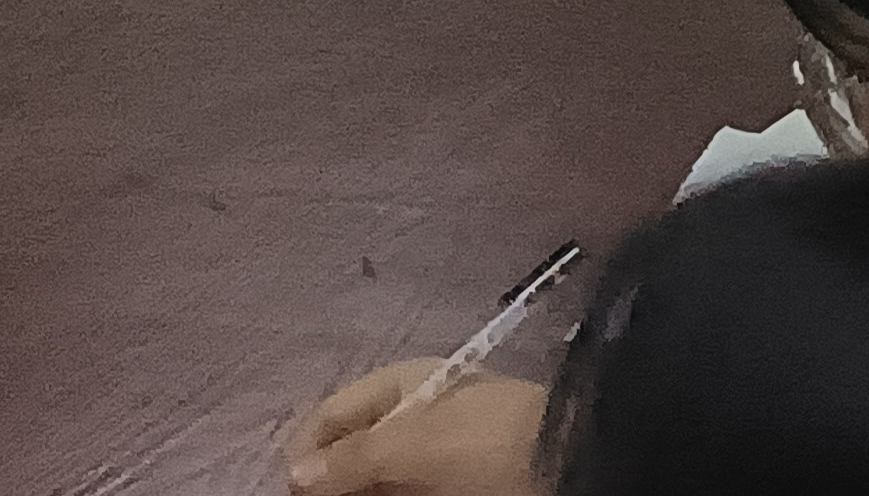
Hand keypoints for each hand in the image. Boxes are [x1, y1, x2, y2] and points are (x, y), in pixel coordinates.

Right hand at [284, 365, 547, 495]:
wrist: (574, 457)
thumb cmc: (490, 440)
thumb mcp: (416, 445)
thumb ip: (355, 459)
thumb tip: (295, 475)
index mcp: (401, 384)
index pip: (332, 415)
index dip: (307, 453)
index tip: (294, 492)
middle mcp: (413, 414)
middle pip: (351, 454)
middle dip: (333, 483)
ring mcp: (434, 453)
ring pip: (378, 479)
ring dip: (360, 492)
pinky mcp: (454, 482)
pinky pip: (405, 490)